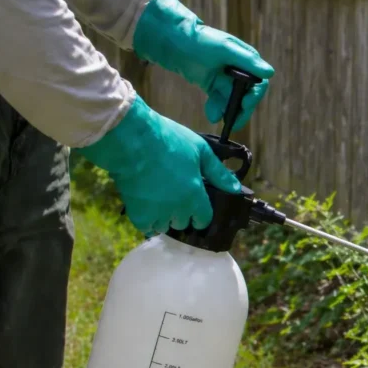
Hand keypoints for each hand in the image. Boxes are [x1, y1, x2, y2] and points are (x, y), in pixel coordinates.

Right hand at [77, 95, 239, 234]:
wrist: (131, 139)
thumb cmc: (168, 141)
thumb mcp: (200, 150)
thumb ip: (218, 172)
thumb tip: (236, 188)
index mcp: (195, 196)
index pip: (204, 220)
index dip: (201, 215)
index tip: (196, 208)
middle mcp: (178, 209)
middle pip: (183, 224)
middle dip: (181, 215)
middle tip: (174, 198)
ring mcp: (157, 213)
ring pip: (164, 227)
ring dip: (163, 219)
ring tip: (158, 202)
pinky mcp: (137, 214)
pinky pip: (146, 228)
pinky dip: (147, 222)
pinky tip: (146, 209)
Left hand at [133, 0, 274, 132]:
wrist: (172, 40)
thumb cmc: (200, 40)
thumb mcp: (225, 49)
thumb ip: (247, 61)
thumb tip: (270, 73)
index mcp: (247, 60)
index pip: (259, 83)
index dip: (254, 96)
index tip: (244, 104)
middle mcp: (240, 70)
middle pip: (247, 96)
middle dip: (241, 110)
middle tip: (233, 123)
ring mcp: (226, 79)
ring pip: (233, 101)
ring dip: (227, 111)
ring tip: (216, 117)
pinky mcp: (214, 85)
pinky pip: (220, 102)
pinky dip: (217, 109)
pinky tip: (212, 114)